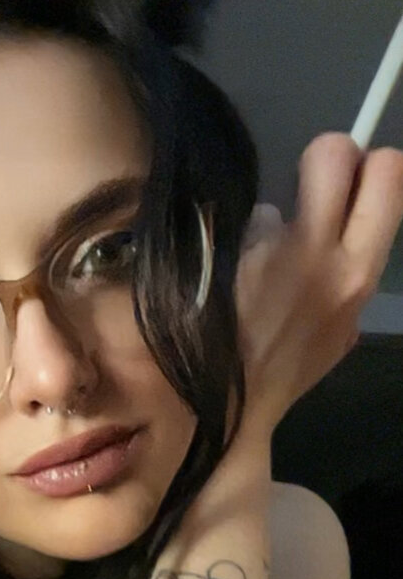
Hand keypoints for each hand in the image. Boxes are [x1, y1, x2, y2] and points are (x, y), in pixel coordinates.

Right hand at [233, 133, 402, 442]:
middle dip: (360, 170)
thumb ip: (248, 225)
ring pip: (376, 230)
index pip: (338, 155)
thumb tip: (273, 213)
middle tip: (324, 192)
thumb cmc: (196, 341)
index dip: (317, 157)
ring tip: (299, 258)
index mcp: (306, 251)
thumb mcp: (207, 266)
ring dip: (345, 228)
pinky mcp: (347, 337)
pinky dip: (331, 277)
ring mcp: (353, 309)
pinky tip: (295, 303)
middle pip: (392, 176)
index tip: (299, 179)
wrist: (219, 423)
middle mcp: (346, 273)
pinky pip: (352, 280)